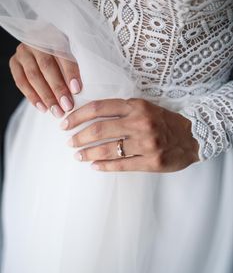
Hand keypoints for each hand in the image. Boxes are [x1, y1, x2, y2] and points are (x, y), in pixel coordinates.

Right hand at [9, 43, 81, 117]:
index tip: (77, 90)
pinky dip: (32, 97)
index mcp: (54, 36)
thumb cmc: (64, 55)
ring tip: (57, 112)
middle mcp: (36, 41)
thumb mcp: (72, 54)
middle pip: (47, 67)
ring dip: (46, 96)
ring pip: (33, 76)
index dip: (70, 73)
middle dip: (58, 89)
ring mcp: (23, 52)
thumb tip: (80, 90)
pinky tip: (43, 108)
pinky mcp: (14, 62)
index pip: (62, 55)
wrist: (43, 49)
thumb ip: (75, 67)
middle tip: (67, 106)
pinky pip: (21, 82)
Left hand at [61, 98, 199, 171]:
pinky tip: (95, 166)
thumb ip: (122, 110)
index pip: (99, 108)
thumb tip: (92, 119)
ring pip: (108, 149)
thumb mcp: (145, 108)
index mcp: (136, 106)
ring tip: (78, 156)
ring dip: (88, 154)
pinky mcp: (151, 161)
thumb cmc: (165, 121)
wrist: (193, 136)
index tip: (65, 123)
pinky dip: (105, 166)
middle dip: (79, 137)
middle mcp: (140, 122)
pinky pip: (121, 165)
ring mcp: (146, 143)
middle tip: (70, 142)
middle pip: (99, 130)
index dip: (78, 115)